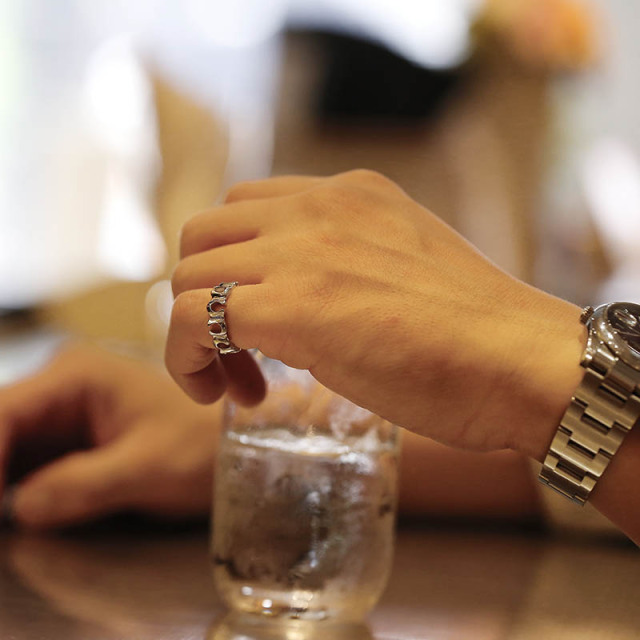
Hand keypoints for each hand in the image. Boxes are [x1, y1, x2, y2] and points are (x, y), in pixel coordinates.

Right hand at [1, 344, 220, 528]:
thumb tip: (18, 509)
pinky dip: (13, 492)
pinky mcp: (69, 441)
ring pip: (7, 448)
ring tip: (8, 524)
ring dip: (2, 484)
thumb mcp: (150, 467)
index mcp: (78, 376)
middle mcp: (61, 386)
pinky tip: (15, 518)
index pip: (3, 412)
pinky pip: (24, 465)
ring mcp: (63, 413)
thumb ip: (82, 485)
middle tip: (2, 523)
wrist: (231, 447)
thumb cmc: (203, 447)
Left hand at [167, 170, 584, 455]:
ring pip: (184, 278)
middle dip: (203, 297)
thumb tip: (312, 299)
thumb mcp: (406, 267)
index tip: (254, 323)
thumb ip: (354, 264)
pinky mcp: (288, 308)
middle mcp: (317, 209)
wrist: (520, 362)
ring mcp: (300, 254)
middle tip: (238, 359)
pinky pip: (188, 320)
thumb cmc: (476, 334)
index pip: (247, 207)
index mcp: (349, 193)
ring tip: (236, 385)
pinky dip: (186, 360)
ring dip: (191, 335)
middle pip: (203, 237)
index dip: (235, 266)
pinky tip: (225, 394)